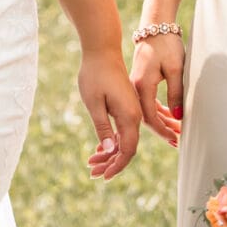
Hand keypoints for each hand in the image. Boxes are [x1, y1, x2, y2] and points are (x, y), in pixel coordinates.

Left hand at [78, 48, 141, 179]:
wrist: (102, 50)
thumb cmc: (95, 74)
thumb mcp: (94, 103)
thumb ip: (103, 127)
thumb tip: (110, 149)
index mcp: (129, 116)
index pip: (128, 150)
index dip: (117, 166)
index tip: (103, 176)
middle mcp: (134, 115)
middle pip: (127, 148)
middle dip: (111, 163)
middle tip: (92, 173)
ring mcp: (131, 110)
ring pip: (125, 139)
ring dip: (110, 153)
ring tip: (92, 163)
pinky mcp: (126, 105)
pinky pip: (122, 129)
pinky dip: (112, 140)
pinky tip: (99, 148)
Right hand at [130, 30, 184, 145]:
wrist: (156, 25)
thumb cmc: (167, 44)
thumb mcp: (176, 69)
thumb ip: (176, 94)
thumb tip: (177, 117)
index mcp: (142, 86)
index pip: (150, 117)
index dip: (163, 131)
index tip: (175, 140)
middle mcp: (135, 87)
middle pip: (147, 116)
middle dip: (163, 129)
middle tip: (178, 140)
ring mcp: (136, 84)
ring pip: (147, 110)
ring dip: (162, 121)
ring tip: (176, 130)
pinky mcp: (140, 80)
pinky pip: (147, 101)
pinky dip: (158, 110)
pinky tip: (168, 116)